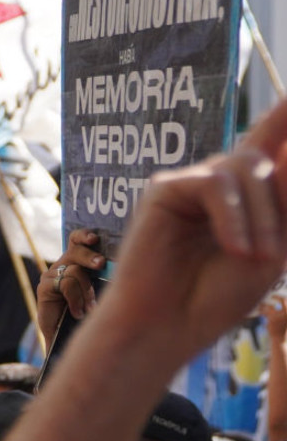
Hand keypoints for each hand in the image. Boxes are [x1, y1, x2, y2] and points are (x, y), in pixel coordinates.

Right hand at [38, 228, 107, 337]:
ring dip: (85, 292)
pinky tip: (77, 313)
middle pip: (76, 251)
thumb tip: (117, 263)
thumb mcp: (97, 290)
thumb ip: (101, 276)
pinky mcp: (44, 287)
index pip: (76, 240)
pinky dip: (75, 300)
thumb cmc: (87, 313)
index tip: (95, 238)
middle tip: (101, 264)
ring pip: (74, 271)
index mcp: (76, 262)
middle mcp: (62, 265)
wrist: (65, 336)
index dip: (84, 235)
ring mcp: (51, 275)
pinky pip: (65, 284)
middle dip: (90, 257)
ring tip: (87, 309)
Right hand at [98, 104, 286, 357]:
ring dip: (260, 215)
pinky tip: (232, 247)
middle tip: (272, 255)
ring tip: (250, 258)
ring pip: (245, 167)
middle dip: (279, 201)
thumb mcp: (277, 246)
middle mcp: (222, 182)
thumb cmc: (219, 294)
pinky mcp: (166, 189)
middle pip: (268, 156)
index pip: (275, 140)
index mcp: (252, 194)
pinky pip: (215, 182)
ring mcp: (193, 183)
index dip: (284, 116)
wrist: (169, 325)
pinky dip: (233, 215)